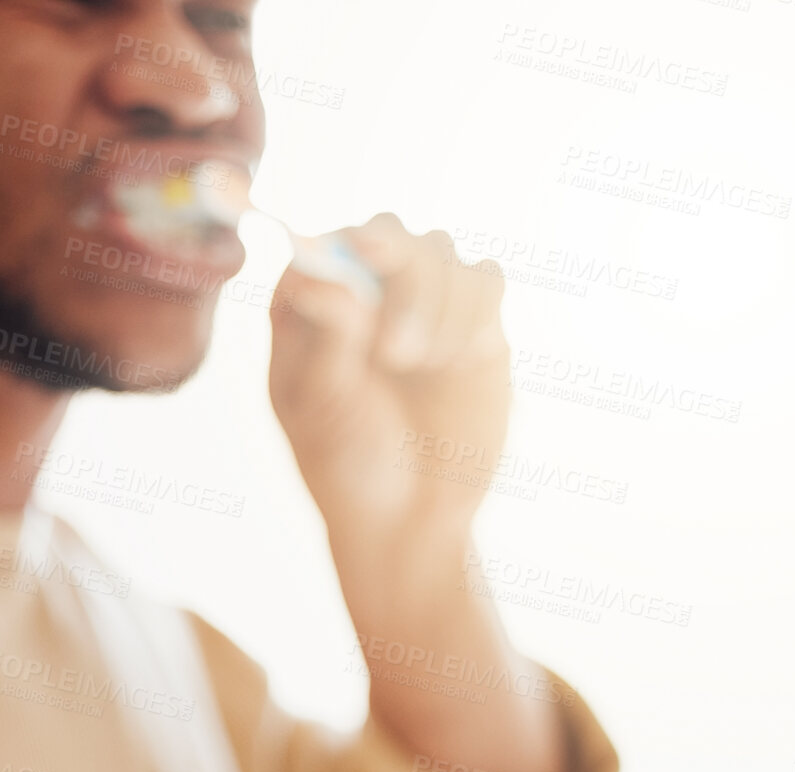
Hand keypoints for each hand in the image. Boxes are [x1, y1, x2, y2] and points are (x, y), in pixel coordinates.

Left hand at [269, 214, 510, 547]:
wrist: (408, 516)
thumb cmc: (344, 463)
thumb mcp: (321, 410)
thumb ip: (325, 342)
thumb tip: (322, 279)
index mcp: (308, 307)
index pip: (321, 244)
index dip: (341, 247)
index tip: (359, 264)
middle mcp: (363, 292)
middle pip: (387, 232)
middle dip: (398, 274)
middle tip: (395, 354)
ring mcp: (421, 302)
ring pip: (440, 250)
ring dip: (434, 305)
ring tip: (418, 369)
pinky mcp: (474, 322)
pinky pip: (486, 280)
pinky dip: (472, 312)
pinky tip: (454, 361)